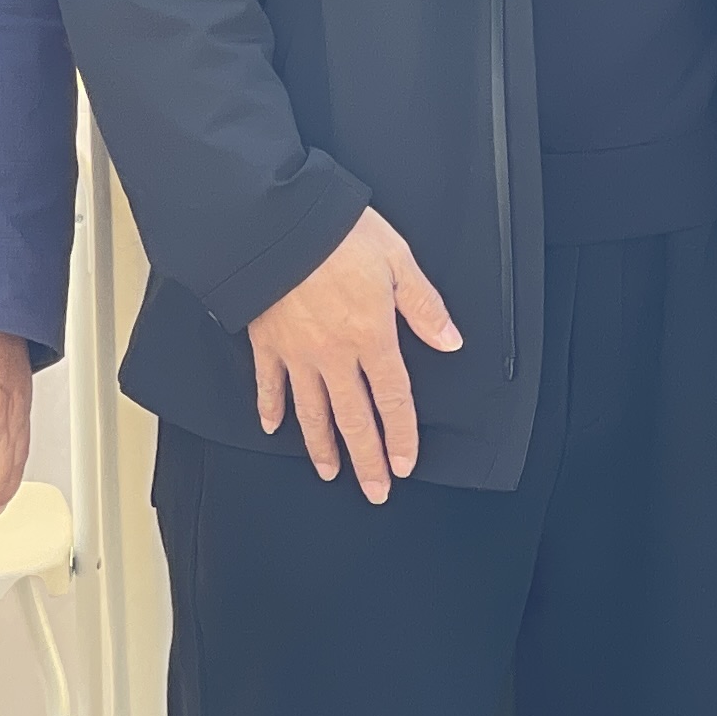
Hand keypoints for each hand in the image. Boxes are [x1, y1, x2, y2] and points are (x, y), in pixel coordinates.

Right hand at [248, 207, 460, 503]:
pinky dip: (269, 408)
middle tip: (373, 490)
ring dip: (321, 446)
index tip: (404, 465)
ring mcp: (296, 353)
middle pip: (352, 418)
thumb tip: (450, 340)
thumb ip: (423, 306)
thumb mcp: (398, 261)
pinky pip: (267, 384)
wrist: (276, 226)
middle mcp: (334, 355)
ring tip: (330, 472)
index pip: (393, 399)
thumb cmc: (339, 236)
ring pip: (311, 412)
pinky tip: (271, 427)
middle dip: (365, 459)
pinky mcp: (266, 342)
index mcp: (372, 337)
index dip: (400, 436)